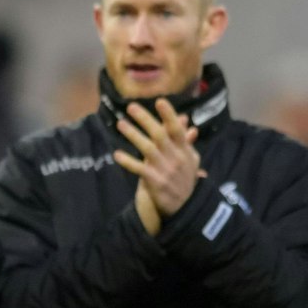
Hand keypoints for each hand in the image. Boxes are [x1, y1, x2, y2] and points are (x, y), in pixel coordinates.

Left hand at [113, 99, 202, 227]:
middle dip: (145, 119)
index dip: (169, 115)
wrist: (185, 206)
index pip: (176, 129)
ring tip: (120, 124)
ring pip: (147, 148)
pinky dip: (128, 161)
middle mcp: (175, 157)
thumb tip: (186, 120)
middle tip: (131, 107)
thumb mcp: (190, 158)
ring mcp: (165, 169)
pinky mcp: (154, 182)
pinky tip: (117, 154)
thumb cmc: (185, 178)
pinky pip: (139, 169)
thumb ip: (185, 139)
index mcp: (184, 150)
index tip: (159, 101)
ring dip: (133, 135)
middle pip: (159, 134)